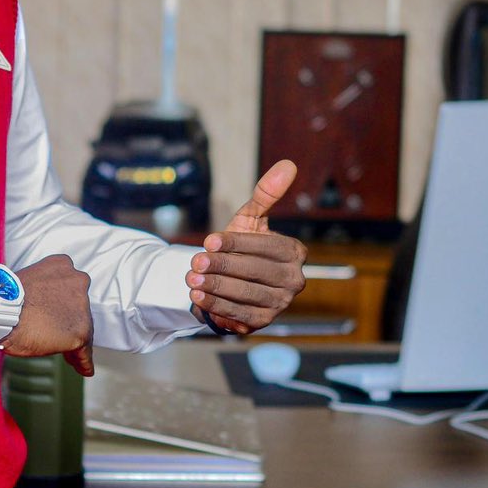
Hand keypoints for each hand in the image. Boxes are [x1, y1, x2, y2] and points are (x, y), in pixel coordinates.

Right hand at [3, 254, 95, 376]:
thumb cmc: (3, 298)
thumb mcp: (27, 280)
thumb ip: (41, 289)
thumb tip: (39, 306)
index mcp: (62, 265)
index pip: (70, 289)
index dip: (65, 305)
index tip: (60, 316)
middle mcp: (77, 282)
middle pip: (79, 308)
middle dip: (69, 321)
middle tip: (58, 335)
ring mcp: (81, 307)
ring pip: (83, 329)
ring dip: (74, 341)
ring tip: (67, 356)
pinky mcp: (80, 332)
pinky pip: (85, 351)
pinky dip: (84, 361)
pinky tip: (83, 369)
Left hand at [188, 160, 307, 335]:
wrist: (229, 277)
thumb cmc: (242, 244)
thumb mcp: (251, 218)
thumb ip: (266, 193)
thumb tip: (287, 165)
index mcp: (295, 252)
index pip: (266, 247)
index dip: (236, 244)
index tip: (209, 240)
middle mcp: (294, 280)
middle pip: (256, 272)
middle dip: (223, 266)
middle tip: (195, 262)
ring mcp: (281, 303)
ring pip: (247, 294)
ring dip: (216, 288)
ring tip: (192, 280)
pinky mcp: (263, 322)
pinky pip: (240, 314)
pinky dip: (217, 307)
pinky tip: (198, 297)